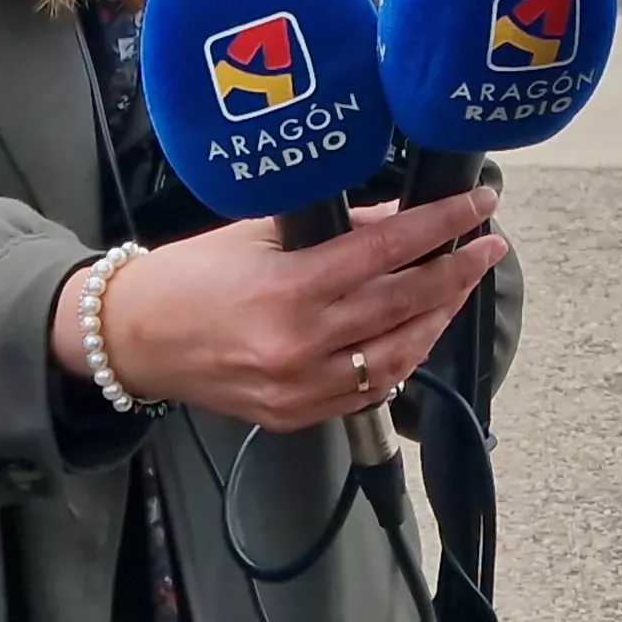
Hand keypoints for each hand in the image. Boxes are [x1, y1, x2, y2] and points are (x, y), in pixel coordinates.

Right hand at [51, 189, 508, 433]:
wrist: (132, 340)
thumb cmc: (188, 276)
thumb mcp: (256, 232)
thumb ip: (330, 228)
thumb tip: (395, 214)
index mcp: (290, 290)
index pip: (388, 250)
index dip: (441, 226)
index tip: (479, 205)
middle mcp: (302, 344)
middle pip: (406, 304)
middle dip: (457, 272)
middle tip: (489, 245)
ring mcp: (302, 388)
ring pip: (399, 356)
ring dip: (438, 318)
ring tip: (459, 286)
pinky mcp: (297, 416)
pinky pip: (368, 390)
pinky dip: (400, 359)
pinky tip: (416, 331)